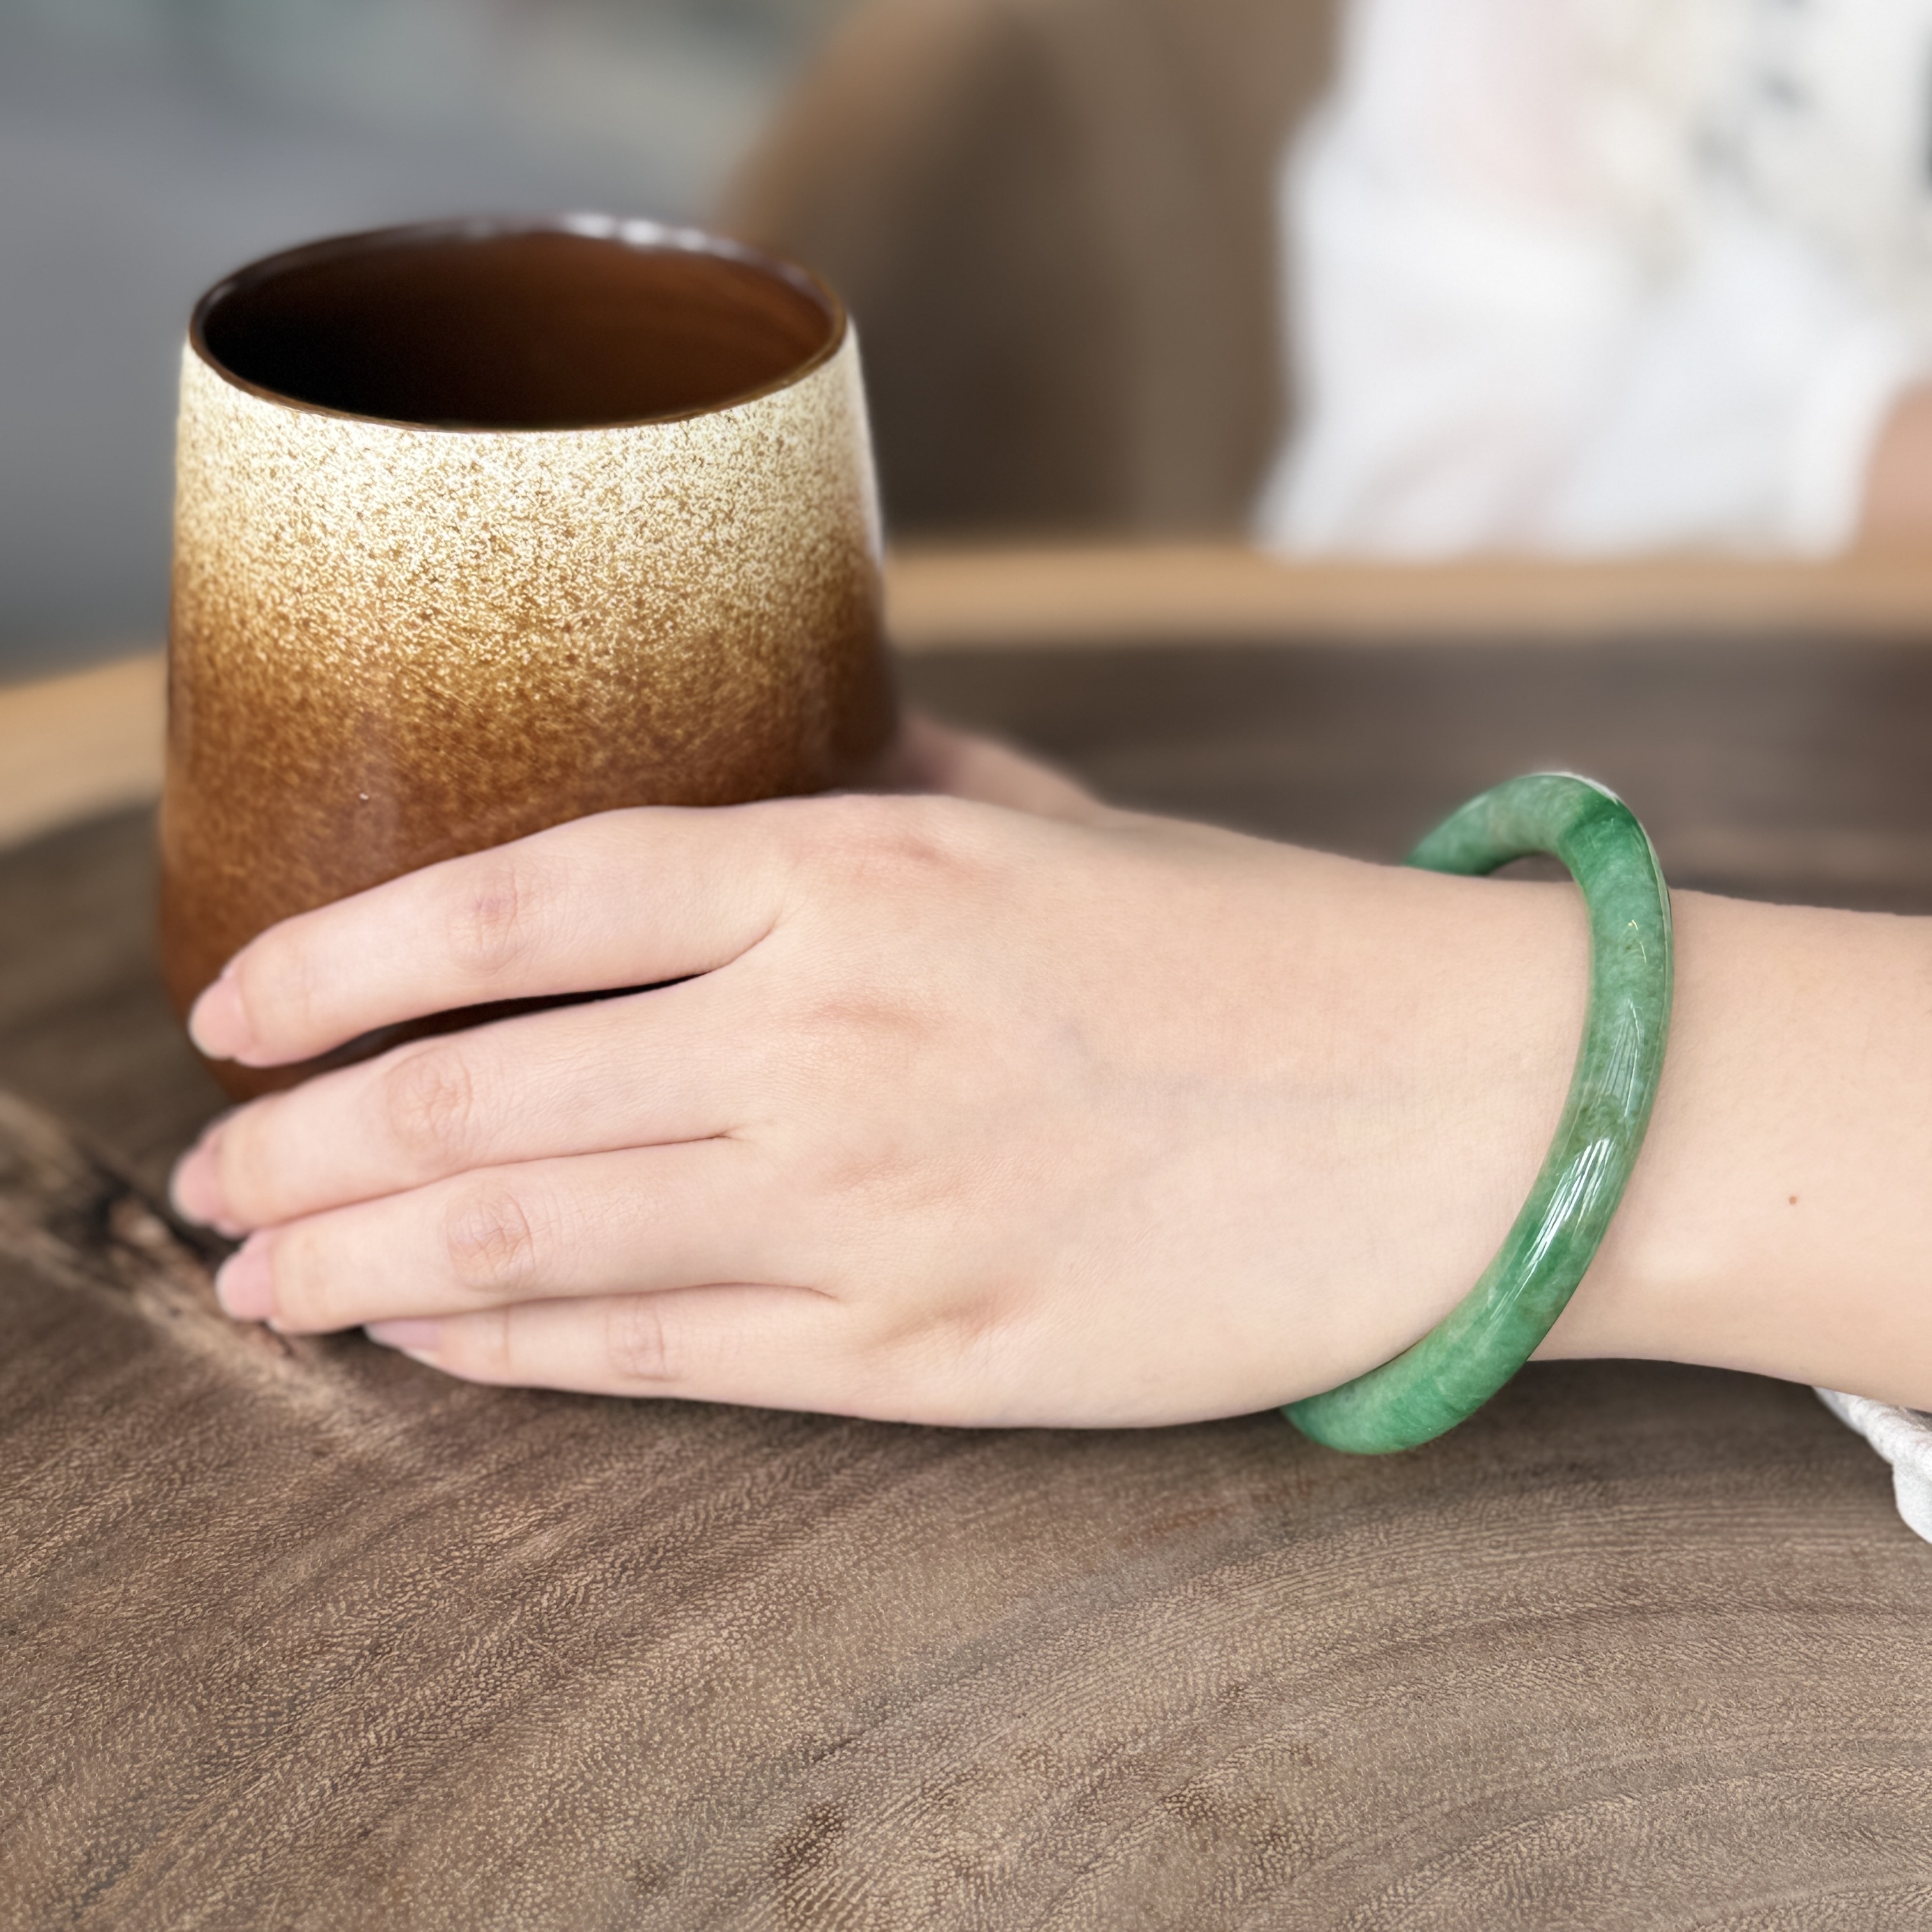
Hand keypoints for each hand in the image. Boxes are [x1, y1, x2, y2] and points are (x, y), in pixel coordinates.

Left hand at [169, 760, 1600, 1426]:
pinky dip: (522, 1356)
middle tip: (210, 1176)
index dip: (339, 958)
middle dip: (305, 1144)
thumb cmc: (1250, 947)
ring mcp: (880, 1209)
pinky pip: (672, 1361)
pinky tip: (433, 1347)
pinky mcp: (938, 1355)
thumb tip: (727, 764)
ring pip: (539, 1249)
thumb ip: (868, 782)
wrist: (1460, 1105)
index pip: (521, 902)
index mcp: (862, 871)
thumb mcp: (1047, 819)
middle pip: (481, 1097)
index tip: (231, 1005)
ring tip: (260, 1281)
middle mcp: (838, 1037)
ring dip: (364, 1267)